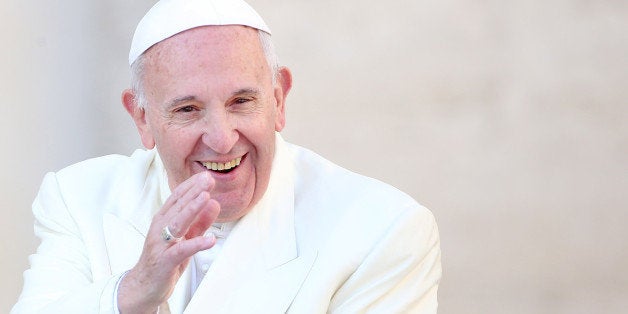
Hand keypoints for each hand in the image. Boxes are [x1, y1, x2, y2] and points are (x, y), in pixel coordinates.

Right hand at [117, 172, 219, 313]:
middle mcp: (160, 228)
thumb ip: (200, 222)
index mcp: (164, 220)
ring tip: (207, 198)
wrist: (144, 287)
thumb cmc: (165, 261)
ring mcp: (161, 244)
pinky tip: (211, 240)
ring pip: (178, 223)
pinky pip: (182, 250)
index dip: (191, 186)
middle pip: (178, 206)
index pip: (177, 198)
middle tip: (208, 179)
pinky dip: (197, 244)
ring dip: (192, 209)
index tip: (205, 175)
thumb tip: (215, 203)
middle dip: (194, 191)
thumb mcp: (186, 238)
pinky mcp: (165, 261)